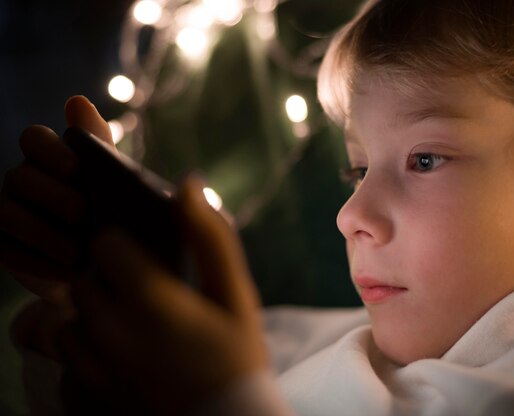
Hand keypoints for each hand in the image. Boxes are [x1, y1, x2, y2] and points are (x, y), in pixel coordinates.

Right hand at [0, 96, 114, 303]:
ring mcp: (10, 210)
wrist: (111, 268)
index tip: (77, 169)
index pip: (34, 139)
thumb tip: (76, 100)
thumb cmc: (120, 217)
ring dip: (44, 231)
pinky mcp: (4, 245)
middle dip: (52, 194)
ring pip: (8, 211)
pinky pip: (4, 247)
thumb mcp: (120, 184)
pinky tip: (64, 270)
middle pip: (20, 175)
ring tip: (78, 251)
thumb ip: (100, 146)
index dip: (50, 150)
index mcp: (54, 158)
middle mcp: (26, 179)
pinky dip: (36, 259)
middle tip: (84, 213)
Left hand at [64, 175, 266, 414]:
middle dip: (107, 284)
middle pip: (83, 281)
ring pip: (69, 322)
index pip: (105, 245)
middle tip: (143, 303)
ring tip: (132, 337)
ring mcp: (89, 369)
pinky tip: (125, 369)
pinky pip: (68, 363)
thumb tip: (189, 183)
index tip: (142, 263)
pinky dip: (88, 360)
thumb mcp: (237, 297)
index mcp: (147, 298)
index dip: (123, 249)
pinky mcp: (79, 400)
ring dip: (93, 322)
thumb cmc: (235, 360)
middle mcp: (108, 331)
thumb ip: (212, 237)